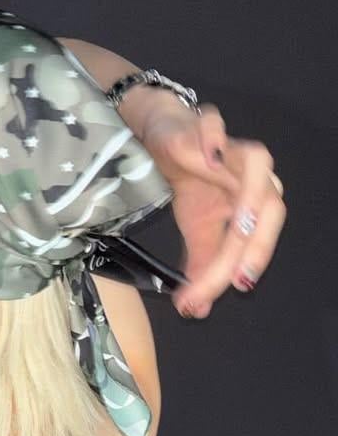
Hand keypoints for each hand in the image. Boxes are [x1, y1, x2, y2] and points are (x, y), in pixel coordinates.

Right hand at [138, 101, 285, 317]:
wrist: (167, 141)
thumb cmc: (192, 182)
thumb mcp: (196, 231)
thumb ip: (202, 267)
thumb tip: (196, 309)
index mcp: (257, 205)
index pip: (254, 242)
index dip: (239, 270)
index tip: (216, 296)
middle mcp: (255, 178)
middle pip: (268, 209)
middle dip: (255, 245)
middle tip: (236, 278)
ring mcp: (233, 149)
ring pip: (257, 168)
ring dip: (252, 196)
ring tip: (238, 227)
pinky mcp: (207, 126)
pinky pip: (215, 128)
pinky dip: (214, 141)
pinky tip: (208, 157)